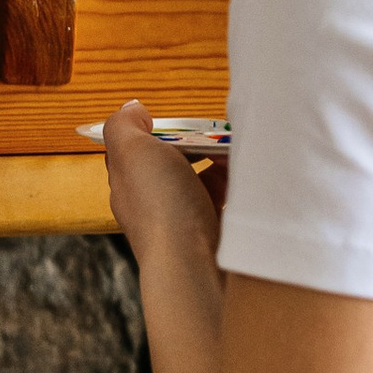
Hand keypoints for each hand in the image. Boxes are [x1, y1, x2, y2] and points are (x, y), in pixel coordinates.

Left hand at [101, 100, 223, 264]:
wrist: (195, 262)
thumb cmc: (160, 205)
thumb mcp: (131, 151)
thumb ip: (125, 125)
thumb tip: (133, 109)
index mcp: (128, 183)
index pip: (134, 151)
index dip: (152, 131)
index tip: (176, 121)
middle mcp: (153, 202)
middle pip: (172, 162)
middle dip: (194, 143)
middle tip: (215, 132)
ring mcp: (185, 218)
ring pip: (203, 178)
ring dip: (219, 160)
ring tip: (236, 147)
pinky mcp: (215, 228)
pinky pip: (227, 198)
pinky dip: (237, 182)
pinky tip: (247, 172)